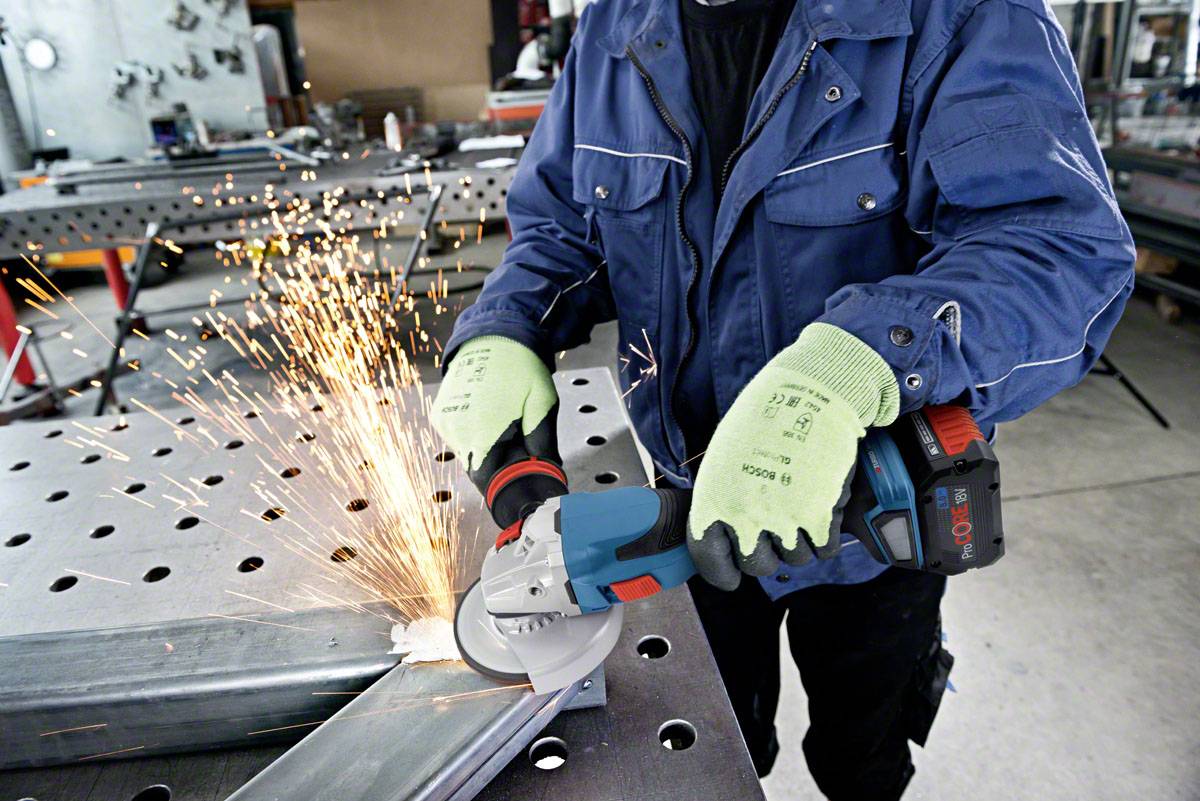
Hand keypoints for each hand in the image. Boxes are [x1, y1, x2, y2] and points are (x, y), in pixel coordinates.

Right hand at [430, 336, 559, 490]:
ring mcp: (446, 421)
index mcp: (482, 430)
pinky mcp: (440, 413)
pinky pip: (458, 436)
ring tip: (502, 420)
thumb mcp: (543, 403)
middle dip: (497, 461)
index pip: (486, 478)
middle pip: (477, 466)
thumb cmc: (521, 366)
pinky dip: (472, 433)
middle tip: (516, 440)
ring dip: (484, 446)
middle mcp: (457, 428)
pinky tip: (486, 414)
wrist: (494, 334)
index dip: (504, 479)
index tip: (518, 472)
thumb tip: (548, 469)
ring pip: (467, 452)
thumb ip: (543, 441)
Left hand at [687, 323, 899, 589]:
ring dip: (800, 541)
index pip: (707, 557)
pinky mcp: (820, 517)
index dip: (720, 573)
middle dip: (768, 553)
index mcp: (713, 498)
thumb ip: (723, 498)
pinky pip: (823, 549)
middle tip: (776, 527)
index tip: (731, 577)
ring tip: (800, 503)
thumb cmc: (766, 419)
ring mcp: (783, 519)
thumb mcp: (725, 457)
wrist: (811, 393)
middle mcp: (744, 514)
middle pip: (757, 566)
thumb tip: (726, 533)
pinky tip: (822, 506)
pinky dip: (826, 535)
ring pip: (794, 560)